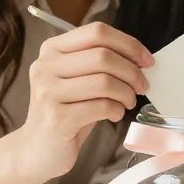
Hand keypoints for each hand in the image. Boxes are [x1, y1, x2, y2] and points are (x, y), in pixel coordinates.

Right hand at [19, 22, 152, 180]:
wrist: (37, 150)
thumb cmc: (66, 111)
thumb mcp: (77, 79)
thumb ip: (100, 63)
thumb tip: (140, 58)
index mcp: (52, 49)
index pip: (97, 32)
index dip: (128, 44)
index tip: (147, 60)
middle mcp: (45, 66)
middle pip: (103, 56)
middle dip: (132, 71)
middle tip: (142, 86)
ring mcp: (48, 92)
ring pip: (104, 81)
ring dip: (126, 93)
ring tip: (128, 102)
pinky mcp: (57, 118)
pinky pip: (101, 106)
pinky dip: (116, 110)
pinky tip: (114, 114)